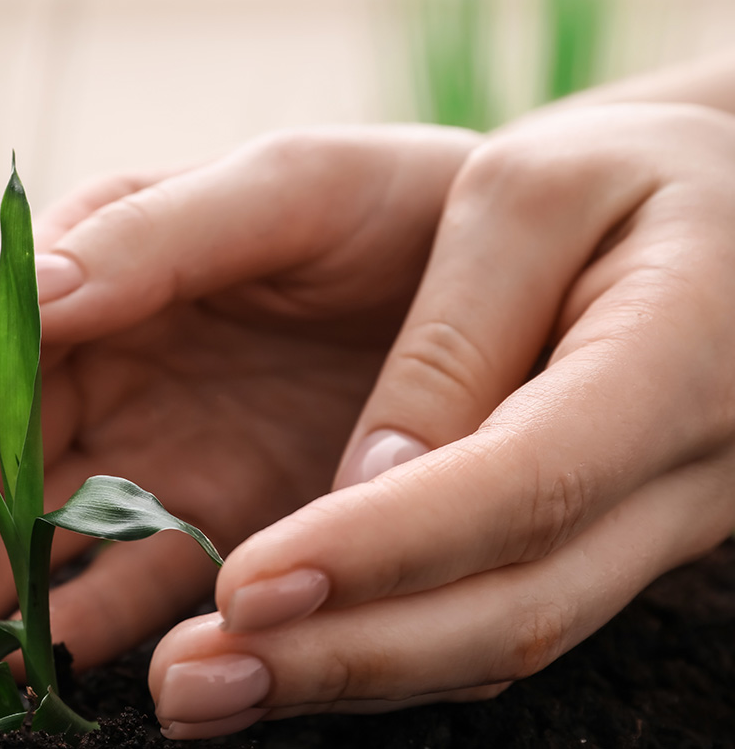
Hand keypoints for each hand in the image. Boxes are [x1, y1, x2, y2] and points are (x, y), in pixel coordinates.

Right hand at [0, 125, 477, 681]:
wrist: (521, 285)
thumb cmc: (394, 209)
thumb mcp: (280, 191)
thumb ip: (152, 241)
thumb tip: (16, 298)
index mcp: (111, 275)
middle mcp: (121, 372)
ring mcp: (169, 457)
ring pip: (38, 532)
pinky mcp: (229, 526)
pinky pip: (143, 585)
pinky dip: (85, 625)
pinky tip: (23, 661)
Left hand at [149, 104, 734, 737]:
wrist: (726, 225)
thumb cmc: (624, 179)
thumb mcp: (533, 194)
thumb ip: (456, 328)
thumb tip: (368, 478)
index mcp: (676, 361)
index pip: (525, 483)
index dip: (384, 546)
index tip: (245, 587)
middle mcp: (678, 478)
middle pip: (510, 606)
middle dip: (343, 654)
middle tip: (190, 681)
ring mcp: (644, 532)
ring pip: (496, 641)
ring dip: (344, 679)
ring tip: (201, 692)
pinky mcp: (592, 549)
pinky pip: (488, 625)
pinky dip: (377, 653)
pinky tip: (278, 660)